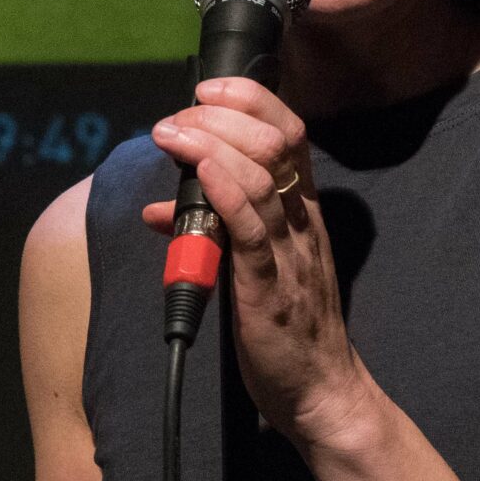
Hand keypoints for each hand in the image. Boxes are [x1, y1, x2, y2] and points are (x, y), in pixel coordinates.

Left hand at [144, 76, 377, 450]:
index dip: (252, 100)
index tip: (209, 89)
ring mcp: (288, 253)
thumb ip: (214, 229)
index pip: (290, 133)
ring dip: (210, 147)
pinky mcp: (269, 288)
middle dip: (221, 117)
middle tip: (176, 117)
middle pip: (274, 143)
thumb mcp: (252, 264)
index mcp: (302, 211)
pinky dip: (225, 194)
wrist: (320, 392)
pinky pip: (250, 232)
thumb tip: (159, 209)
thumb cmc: (286, 326)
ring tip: (171, 135)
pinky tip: (200, 174)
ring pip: (261, 179)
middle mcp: (300, 223)